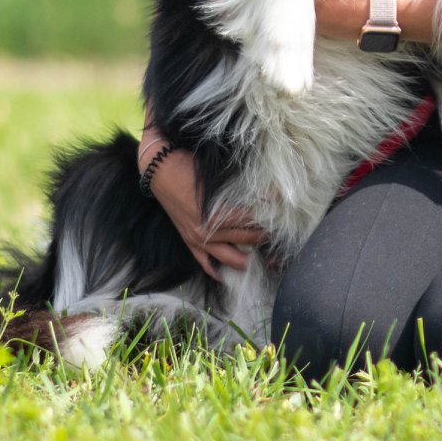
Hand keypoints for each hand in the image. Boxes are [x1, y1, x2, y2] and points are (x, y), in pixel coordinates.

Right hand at [141, 130, 266, 279]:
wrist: (159, 168)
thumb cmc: (188, 165)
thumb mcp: (215, 175)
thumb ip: (237, 185)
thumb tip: (265, 189)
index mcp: (214, 213)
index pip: (250, 219)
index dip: (268, 214)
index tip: (282, 210)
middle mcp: (206, 231)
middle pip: (244, 238)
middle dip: (263, 235)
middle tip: (279, 232)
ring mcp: (196, 239)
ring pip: (229, 256)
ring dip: (248, 256)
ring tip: (264, 252)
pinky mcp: (189, 241)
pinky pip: (205, 263)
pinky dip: (218, 270)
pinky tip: (231, 275)